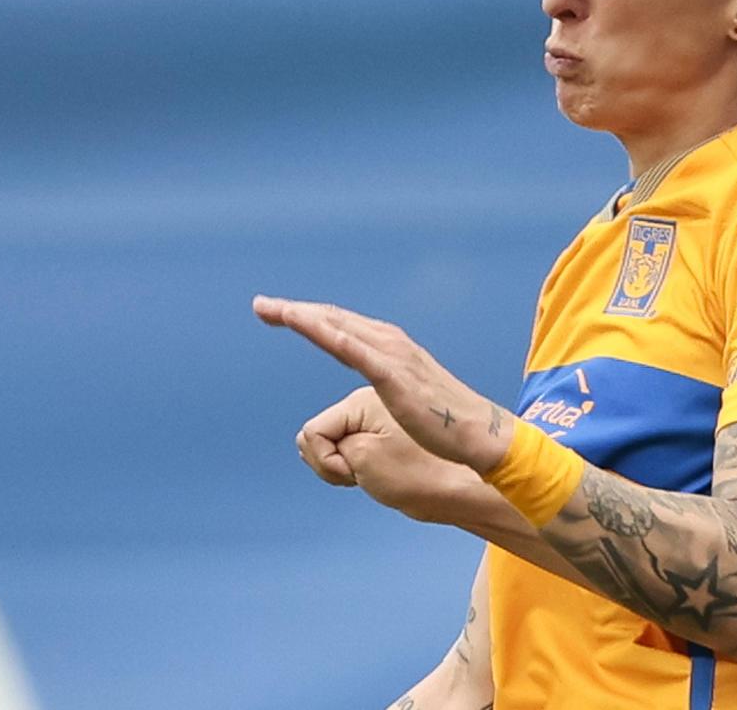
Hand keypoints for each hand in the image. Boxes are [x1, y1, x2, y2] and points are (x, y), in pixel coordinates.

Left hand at [253, 296, 511, 473]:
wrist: (475, 431)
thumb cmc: (441, 420)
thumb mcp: (406, 394)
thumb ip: (388, 381)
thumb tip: (377, 385)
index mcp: (389, 346)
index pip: (339, 324)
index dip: (307, 316)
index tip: (275, 311)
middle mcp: (389, 343)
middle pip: (333, 320)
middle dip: (295, 311)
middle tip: (260, 305)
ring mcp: (393, 357)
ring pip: (342, 329)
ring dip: (308, 318)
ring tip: (277, 310)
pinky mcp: (396, 378)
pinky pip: (358, 353)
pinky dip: (335, 337)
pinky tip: (312, 328)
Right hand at [298, 386, 491, 522]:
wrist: (465, 485)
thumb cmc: (422, 474)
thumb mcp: (365, 460)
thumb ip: (329, 445)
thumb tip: (321, 439)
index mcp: (365, 398)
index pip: (314, 431)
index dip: (327, 461)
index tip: (355, 473)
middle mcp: (369, 399)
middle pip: (318, 432)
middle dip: (329, 460)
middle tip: (358, 476)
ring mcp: (378, 414)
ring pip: (331, 441)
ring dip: (339, 464)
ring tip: (370, 475)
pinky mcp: (385, 431)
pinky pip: (348, 444)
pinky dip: (349, 463)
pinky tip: (368, 473)